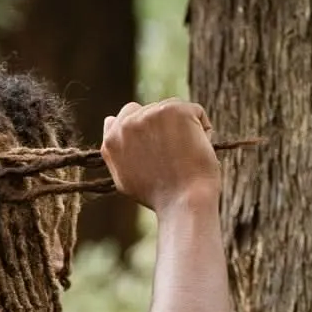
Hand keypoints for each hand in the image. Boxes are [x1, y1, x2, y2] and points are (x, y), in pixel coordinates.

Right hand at [101, 98, 219, 211]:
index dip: (145, 131)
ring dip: (182, 129)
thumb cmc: (158, 197)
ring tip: (183, 158)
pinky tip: (197, 151)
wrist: (182, 202)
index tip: (156, 148)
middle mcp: (127, 124)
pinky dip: (203, 130)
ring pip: (173, 110)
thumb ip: (115, 150)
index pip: (126, 116)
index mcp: (112, 140)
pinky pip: (196, 112)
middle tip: (171, 158)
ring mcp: (150, 114)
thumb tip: (109, 120)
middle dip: (162, 127)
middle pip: (150, 109)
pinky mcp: (174, 110)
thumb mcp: (124, 177)